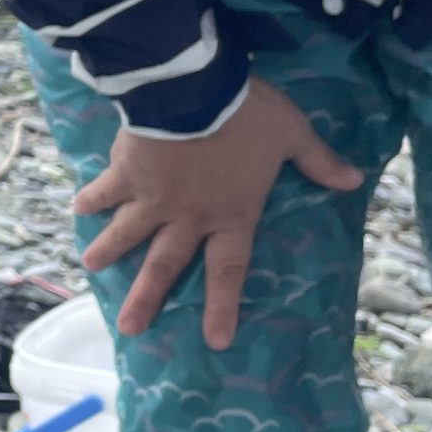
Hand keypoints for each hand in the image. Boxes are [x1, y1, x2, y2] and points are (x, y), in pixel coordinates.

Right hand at [74, 77, 364, 349]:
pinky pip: (106, 190)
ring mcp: (152, 197)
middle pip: (165, 265)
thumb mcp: (292, 134)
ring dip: (108, 251)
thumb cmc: (246, 117)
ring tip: (90, 267)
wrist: (192, 91)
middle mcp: (188, 217)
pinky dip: (91, 198)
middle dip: (147, 298)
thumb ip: (319, 161)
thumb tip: (356, 181)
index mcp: (231, 214)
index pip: (229, 270)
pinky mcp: (126, 172)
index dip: (223, 307)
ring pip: (127, 233)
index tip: (215, 341)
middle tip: (128, 329)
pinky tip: (76, 207)